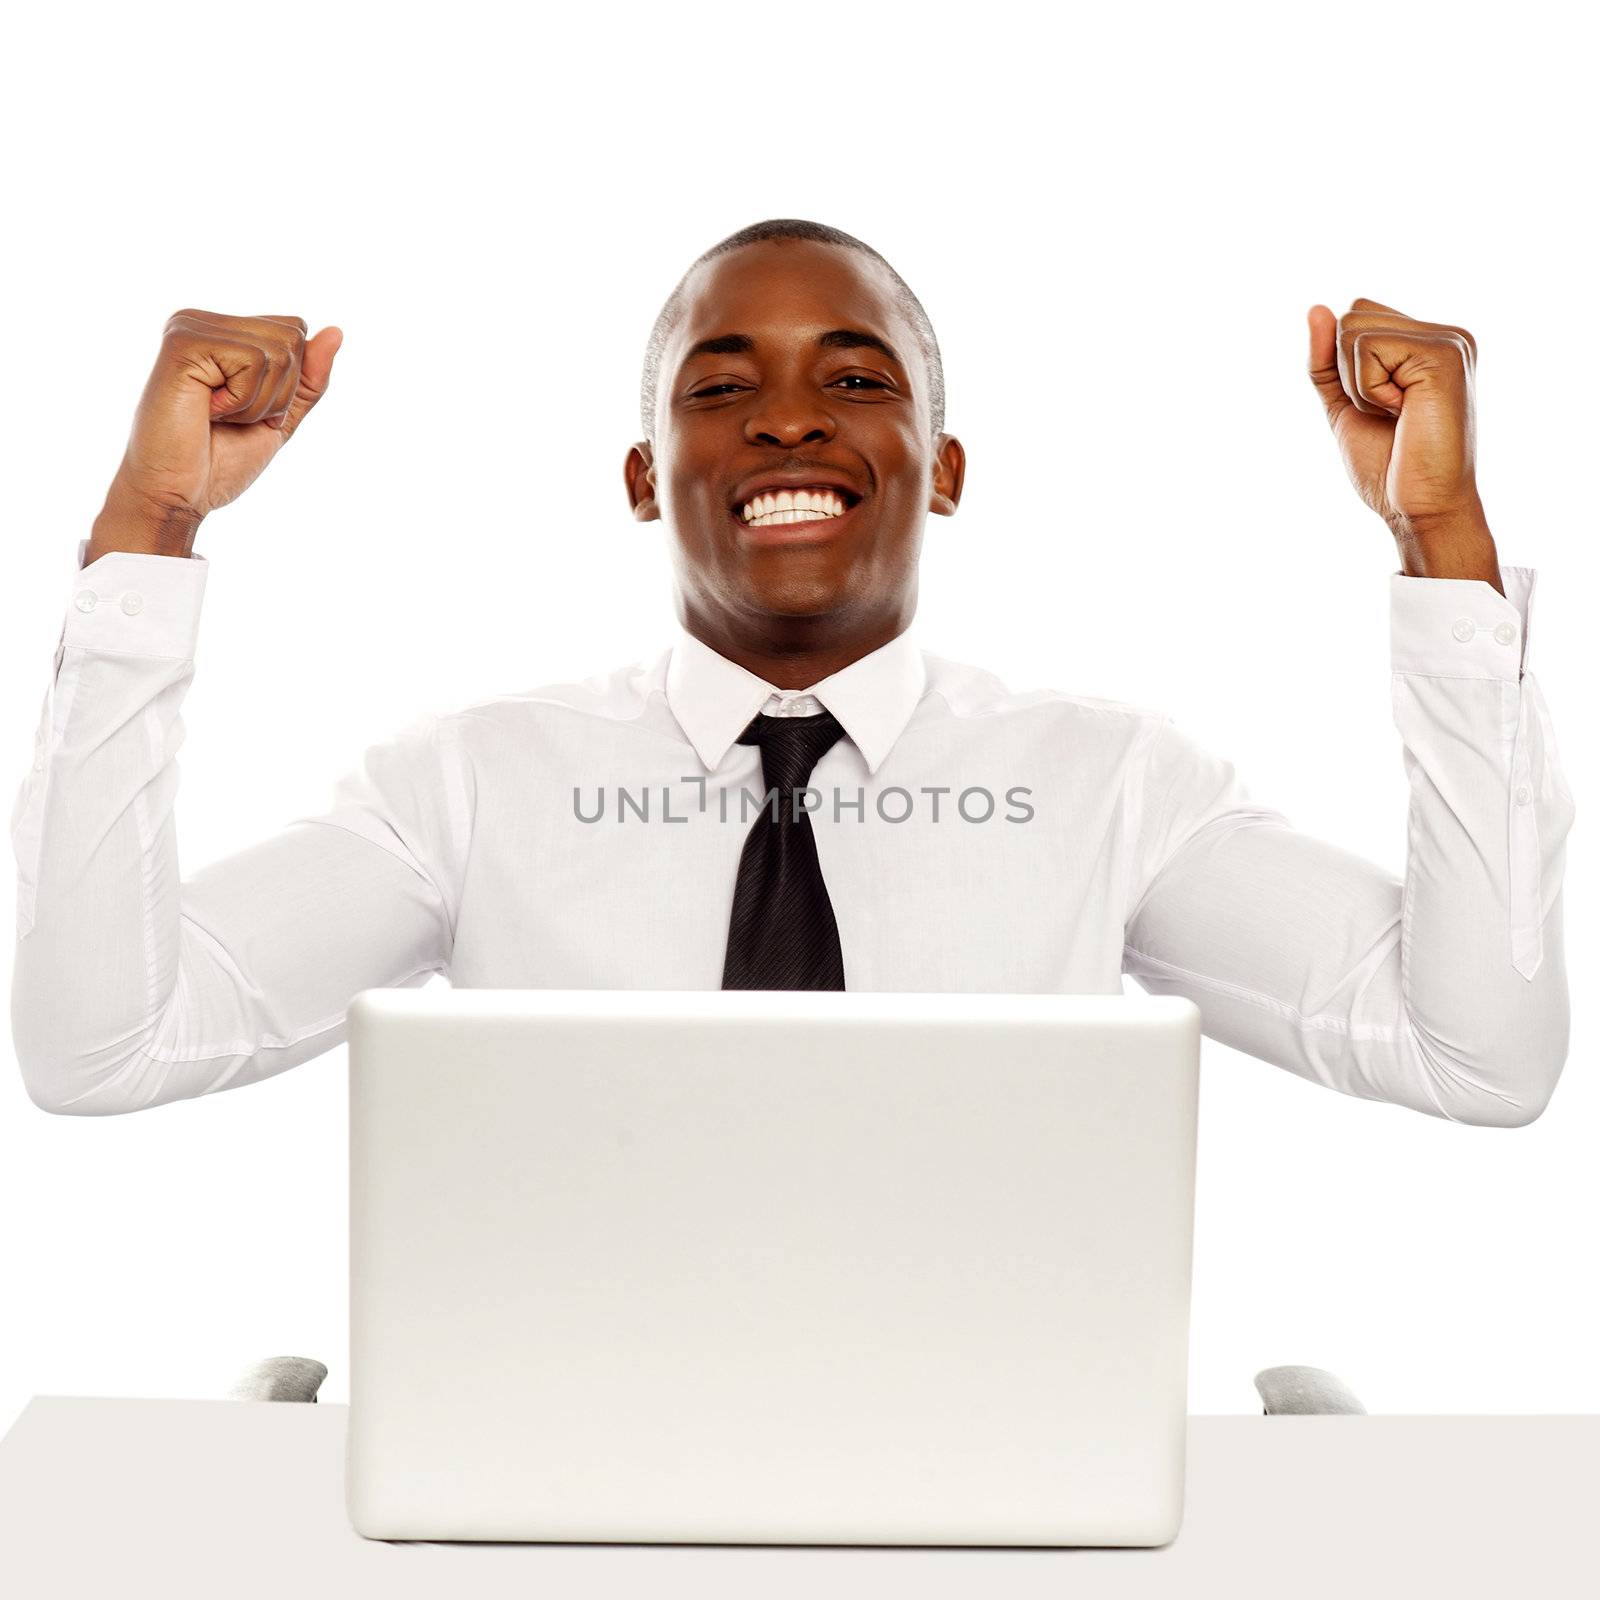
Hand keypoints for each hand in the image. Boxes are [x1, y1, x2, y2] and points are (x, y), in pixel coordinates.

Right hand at [91, 311, 341, 557]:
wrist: (179, 493)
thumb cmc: (219, 461)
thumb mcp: (282, 418)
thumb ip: (308, 379)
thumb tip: (336, 332)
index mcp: (222, 332)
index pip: (296, 332)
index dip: (290, 384)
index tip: (248, 410)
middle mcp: (203, 321)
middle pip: (292, 338)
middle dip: (279, 393)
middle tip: (232, 416)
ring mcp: (190, 327)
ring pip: (278, 351)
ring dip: (259, 401)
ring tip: (217, 415)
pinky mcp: (182, 343)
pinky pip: (253, 361)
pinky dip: (242, 400)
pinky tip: (207, 411)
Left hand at [1307, 299, 1500, 587]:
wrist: (1419, 508)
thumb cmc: (1390, 466)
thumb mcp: (1345, 405)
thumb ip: (1327, 360)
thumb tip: (1315, 308)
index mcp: (1428, 342)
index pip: (1356, 315)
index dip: (1345, 368)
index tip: (1380, 408)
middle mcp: (1445, 334)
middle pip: (1351, 316)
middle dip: (1348, 375)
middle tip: (1388, 414)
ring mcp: (1449, 341)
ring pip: (1353, 330)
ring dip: (1358, 385)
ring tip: (1397, 415)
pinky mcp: (1444, 355)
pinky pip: (1367, 349)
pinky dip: (1368, 390)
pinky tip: (1402, 413)